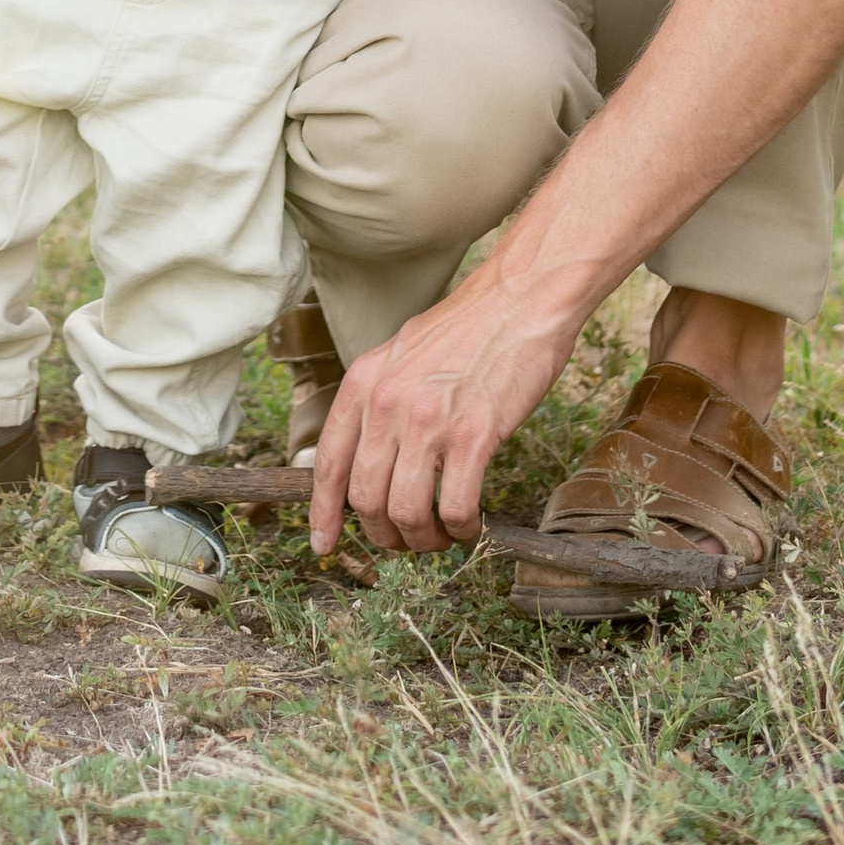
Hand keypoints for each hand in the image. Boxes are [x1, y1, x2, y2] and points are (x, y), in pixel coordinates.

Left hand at [307, 264, 573, 557]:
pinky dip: (461, 529)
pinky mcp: (474, 435)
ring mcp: (429, 420)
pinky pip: (455, 507)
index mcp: (364, 382)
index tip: (325, 545)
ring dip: (422, 539)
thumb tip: (366, 456)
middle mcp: (387, 403)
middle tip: (407, 538)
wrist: (519, 299)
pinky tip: (471, 523)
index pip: (329, 464)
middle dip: (383, 533)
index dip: (324, 513)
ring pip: (406, 512)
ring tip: (440, 535)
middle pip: (365, 498)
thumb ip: (378, 400)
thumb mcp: (401, 355)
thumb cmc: (467, 329)